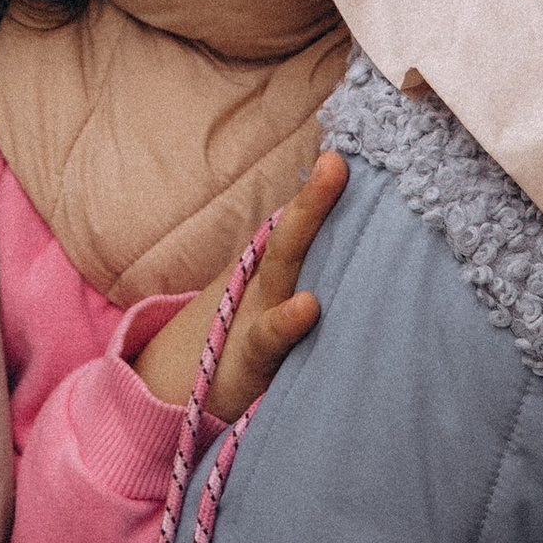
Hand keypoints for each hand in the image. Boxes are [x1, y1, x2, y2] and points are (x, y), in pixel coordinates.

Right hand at [131, 150, 348, 424]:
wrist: (187, 395)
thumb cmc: (255, 346)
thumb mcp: (281, 305)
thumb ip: (313, 272)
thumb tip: (355, 239)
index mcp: (278, 269)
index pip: (301, 222)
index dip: (323, 187)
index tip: (350, 147)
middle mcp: (268, 281)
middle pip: (293, 230)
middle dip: (316, 194)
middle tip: (339, 156)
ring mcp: (259, 312)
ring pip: (284, 263)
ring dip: (306, 220)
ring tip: (330, 177)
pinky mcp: (254, 358)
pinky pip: (269, 336)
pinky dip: (287, 321)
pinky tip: (308, 306)